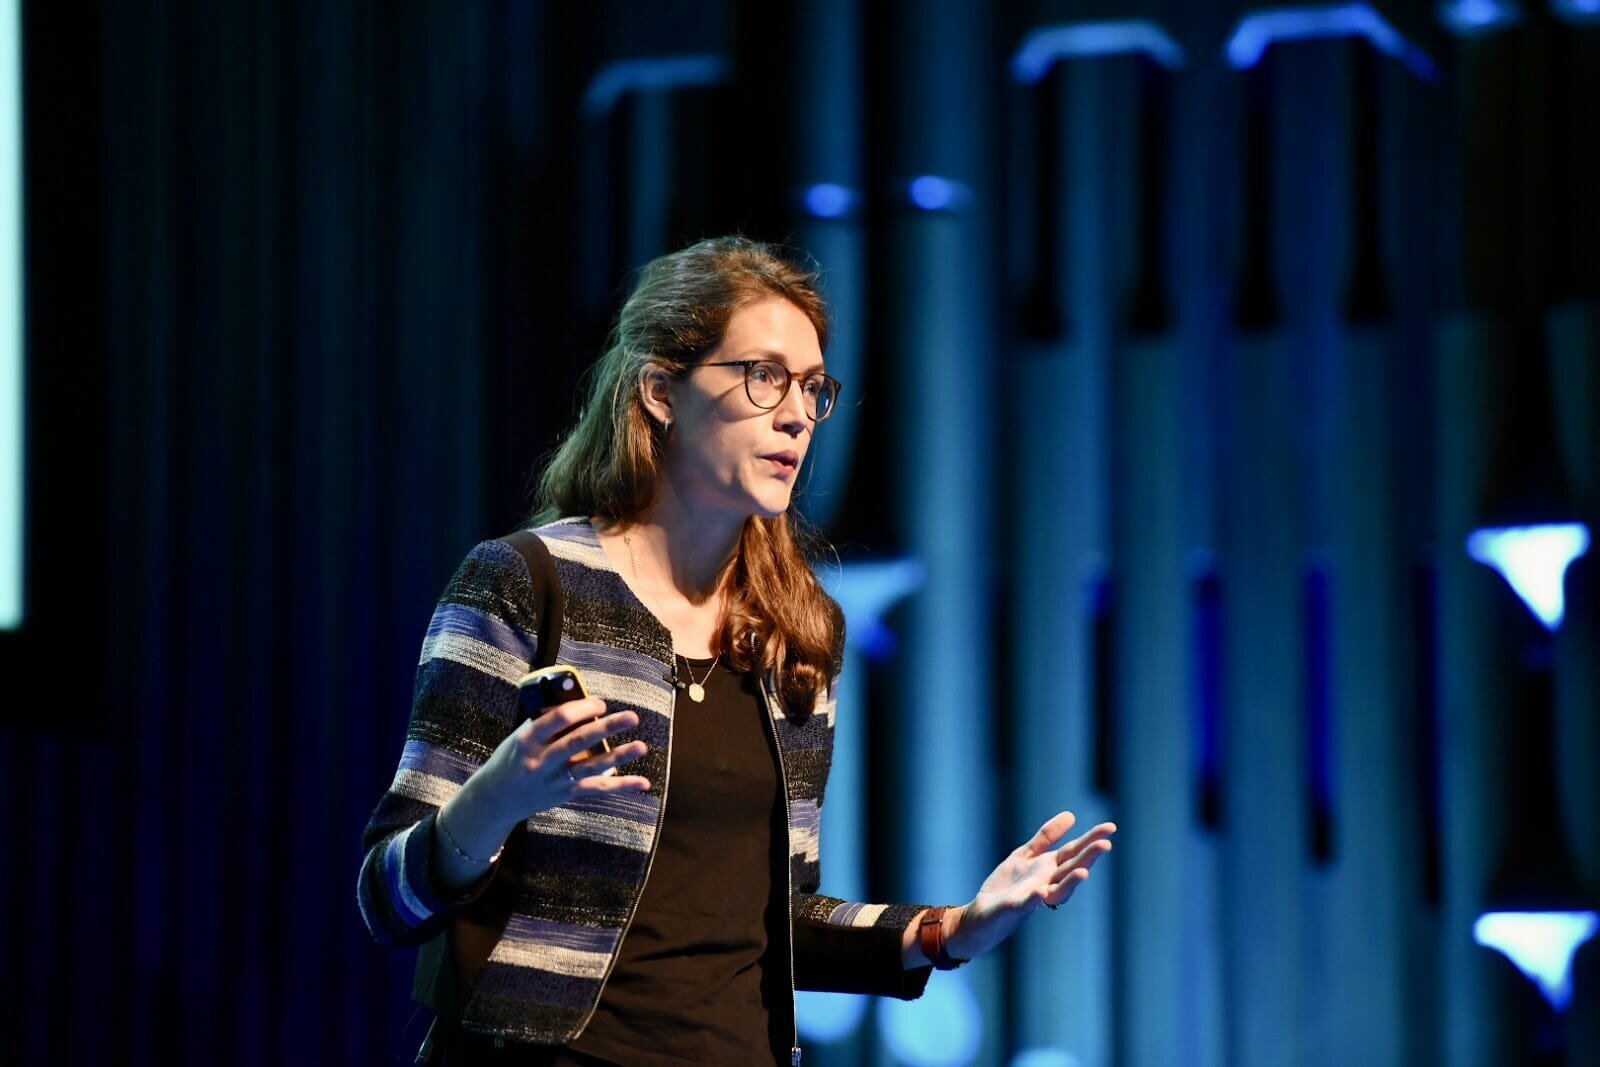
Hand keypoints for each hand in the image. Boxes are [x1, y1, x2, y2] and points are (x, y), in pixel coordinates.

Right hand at [478, 696, 652, 818]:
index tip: (600, 703)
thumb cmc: (511, 759)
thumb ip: (546, 722)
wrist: (496, 799)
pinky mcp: (566, 794)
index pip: (558, 719)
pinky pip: (597, 789)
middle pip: (578, 741)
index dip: (582, 708)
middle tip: (631, 717)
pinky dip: (621, 786)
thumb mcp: (520, 736)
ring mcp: (555, 780)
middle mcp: (542, 760)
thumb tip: (580, 702)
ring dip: (619, 756)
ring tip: (641, 746)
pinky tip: (642, 782)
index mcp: (529, 739)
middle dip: (606, 728)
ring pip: (591, 766)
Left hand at [944, 812, 1114, 960]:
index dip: (1091, 839)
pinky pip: (1026, 904)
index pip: (1074, 851)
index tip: (1111, 827)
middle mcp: (1047, 883)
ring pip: (1058, 890)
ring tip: (1083, 873)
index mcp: (1049, 868)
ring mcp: (1033, 896)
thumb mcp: (1026, 854)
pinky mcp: (1016, 908)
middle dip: (1088, 857)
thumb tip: (1071, 815)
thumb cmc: (1007, 885)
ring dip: (1070, 882)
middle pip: (1071, 868)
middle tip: (1106, 844)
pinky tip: (1040, 893)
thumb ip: (1047, 836)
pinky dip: (1034, 898)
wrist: (983, 913)